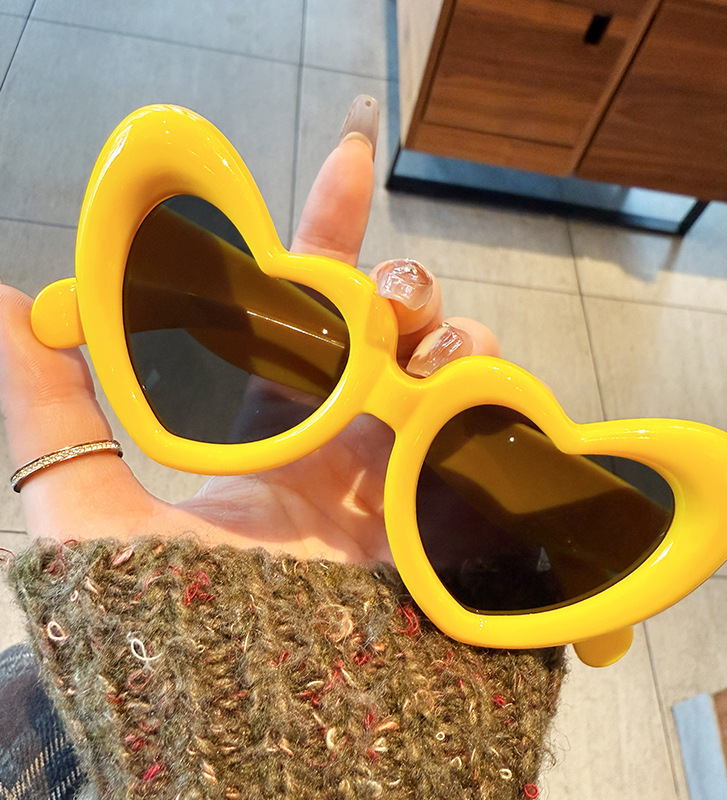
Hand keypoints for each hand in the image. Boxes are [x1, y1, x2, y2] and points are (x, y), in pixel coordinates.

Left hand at [0, 97, 498, 564]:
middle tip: (382, 290)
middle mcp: (346, 432)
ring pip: (452, 364)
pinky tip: (461, 394)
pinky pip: (492, 426)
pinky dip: (486, 397)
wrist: (249, 706)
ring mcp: (403, 464)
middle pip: (395, 327)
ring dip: (449, 336)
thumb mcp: (86, 502)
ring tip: (426, 352)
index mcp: (274, 418)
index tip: (350, 157)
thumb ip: (51, 404)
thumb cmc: (169, 609)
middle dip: (399, 283)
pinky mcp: (449, 499)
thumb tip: (6, 301)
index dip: (329, 231)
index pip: (306, 308)